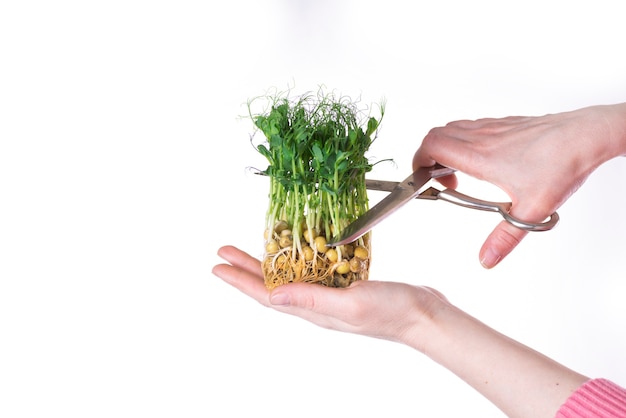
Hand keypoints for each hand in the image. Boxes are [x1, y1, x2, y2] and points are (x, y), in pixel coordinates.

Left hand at [212, 245, 588, 416]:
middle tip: (224, 251)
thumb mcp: (350, 303)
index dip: (240, 281)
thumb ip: (312, 299)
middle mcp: (317, 304)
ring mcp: (331, 295)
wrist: (424, 314)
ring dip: (268, 262)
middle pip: (272, 284)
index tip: (218, 266)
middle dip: (246, 268)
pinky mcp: (345, 284)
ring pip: (290, 276)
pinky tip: (297, 250)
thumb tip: (272, 295)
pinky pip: (313, 271)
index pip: (267, 296)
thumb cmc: (393, 312)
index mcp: (314, 310)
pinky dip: (298, 259)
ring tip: (251, 248)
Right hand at [413, 103, 625, 267]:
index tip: (424, 178)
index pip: (432, 146)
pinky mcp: (507, 124)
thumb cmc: (562, 165)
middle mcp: (483, 137)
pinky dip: (465, 141)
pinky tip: (483, 161)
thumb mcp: (532, 211)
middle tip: (442, 180)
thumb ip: (505, 238)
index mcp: (480, 157)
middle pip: (436, 135)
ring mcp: (494, 127)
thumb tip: (486, 258)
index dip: (418, 160)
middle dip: (428, 157)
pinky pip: (473, 126)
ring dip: (446, 148)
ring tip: (460, 173)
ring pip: (453, 128)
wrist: (587, 135)